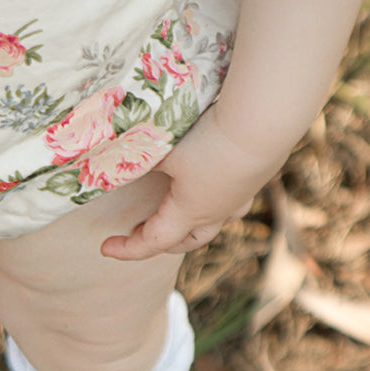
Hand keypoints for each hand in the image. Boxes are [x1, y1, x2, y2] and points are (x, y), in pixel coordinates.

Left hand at [100, 103, 287, 261]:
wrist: (264, 120)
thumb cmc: (208, 139)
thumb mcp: (162, 150)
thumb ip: (138, 160)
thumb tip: (115, 167)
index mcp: (189, 212)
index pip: (153, 242)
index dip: (127, 249)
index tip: (105, 248)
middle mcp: (217, 211)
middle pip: (187, 241)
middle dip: (162, 242)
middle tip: (140, 233)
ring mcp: (241, 195)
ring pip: (214, 222)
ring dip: (191, 224)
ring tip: (176, 211)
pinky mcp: (257, 174)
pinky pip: (232, 199)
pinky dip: (214, 199)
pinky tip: (211, 183)